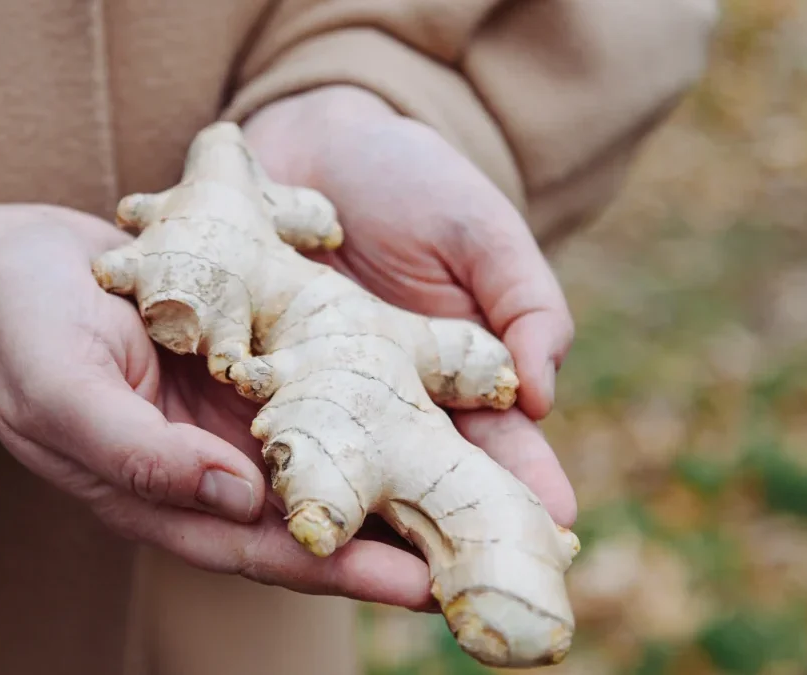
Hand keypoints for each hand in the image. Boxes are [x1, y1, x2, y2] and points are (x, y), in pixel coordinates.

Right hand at [0, 197, 433, 609]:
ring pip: (322, 462)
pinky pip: (311, 396)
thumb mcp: (60, 389)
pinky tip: (421, 408)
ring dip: (390, 480)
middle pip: (309, 517)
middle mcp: (204, 468)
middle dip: (389, 540)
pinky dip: (362, 411)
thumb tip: (235, 499)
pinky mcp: (241, 368)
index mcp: (159, 493)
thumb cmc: (19, 326)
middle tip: (475, 557)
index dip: (337, 569)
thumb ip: (138, 452)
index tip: (415, 584)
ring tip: (474, 493)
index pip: (259, 547)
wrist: (8, 262)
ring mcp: (225, 420)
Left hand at [241, 86, 577, 524]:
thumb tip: (545, 387)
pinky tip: (255, 486)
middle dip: (433, 524)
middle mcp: (376, 400)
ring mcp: (311, 390)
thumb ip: (523, 300)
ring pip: (329, 462)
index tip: (556, 531)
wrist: (316, 136)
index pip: (495, 444)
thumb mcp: (480, 230)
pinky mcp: (250, 369)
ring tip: (350, 553)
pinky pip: (256, 413)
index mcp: (446, 377)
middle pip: (410, 474)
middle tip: (453, 582)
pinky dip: (257, 448)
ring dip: (339, 506)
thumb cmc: (414, 179)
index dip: (523, 485)